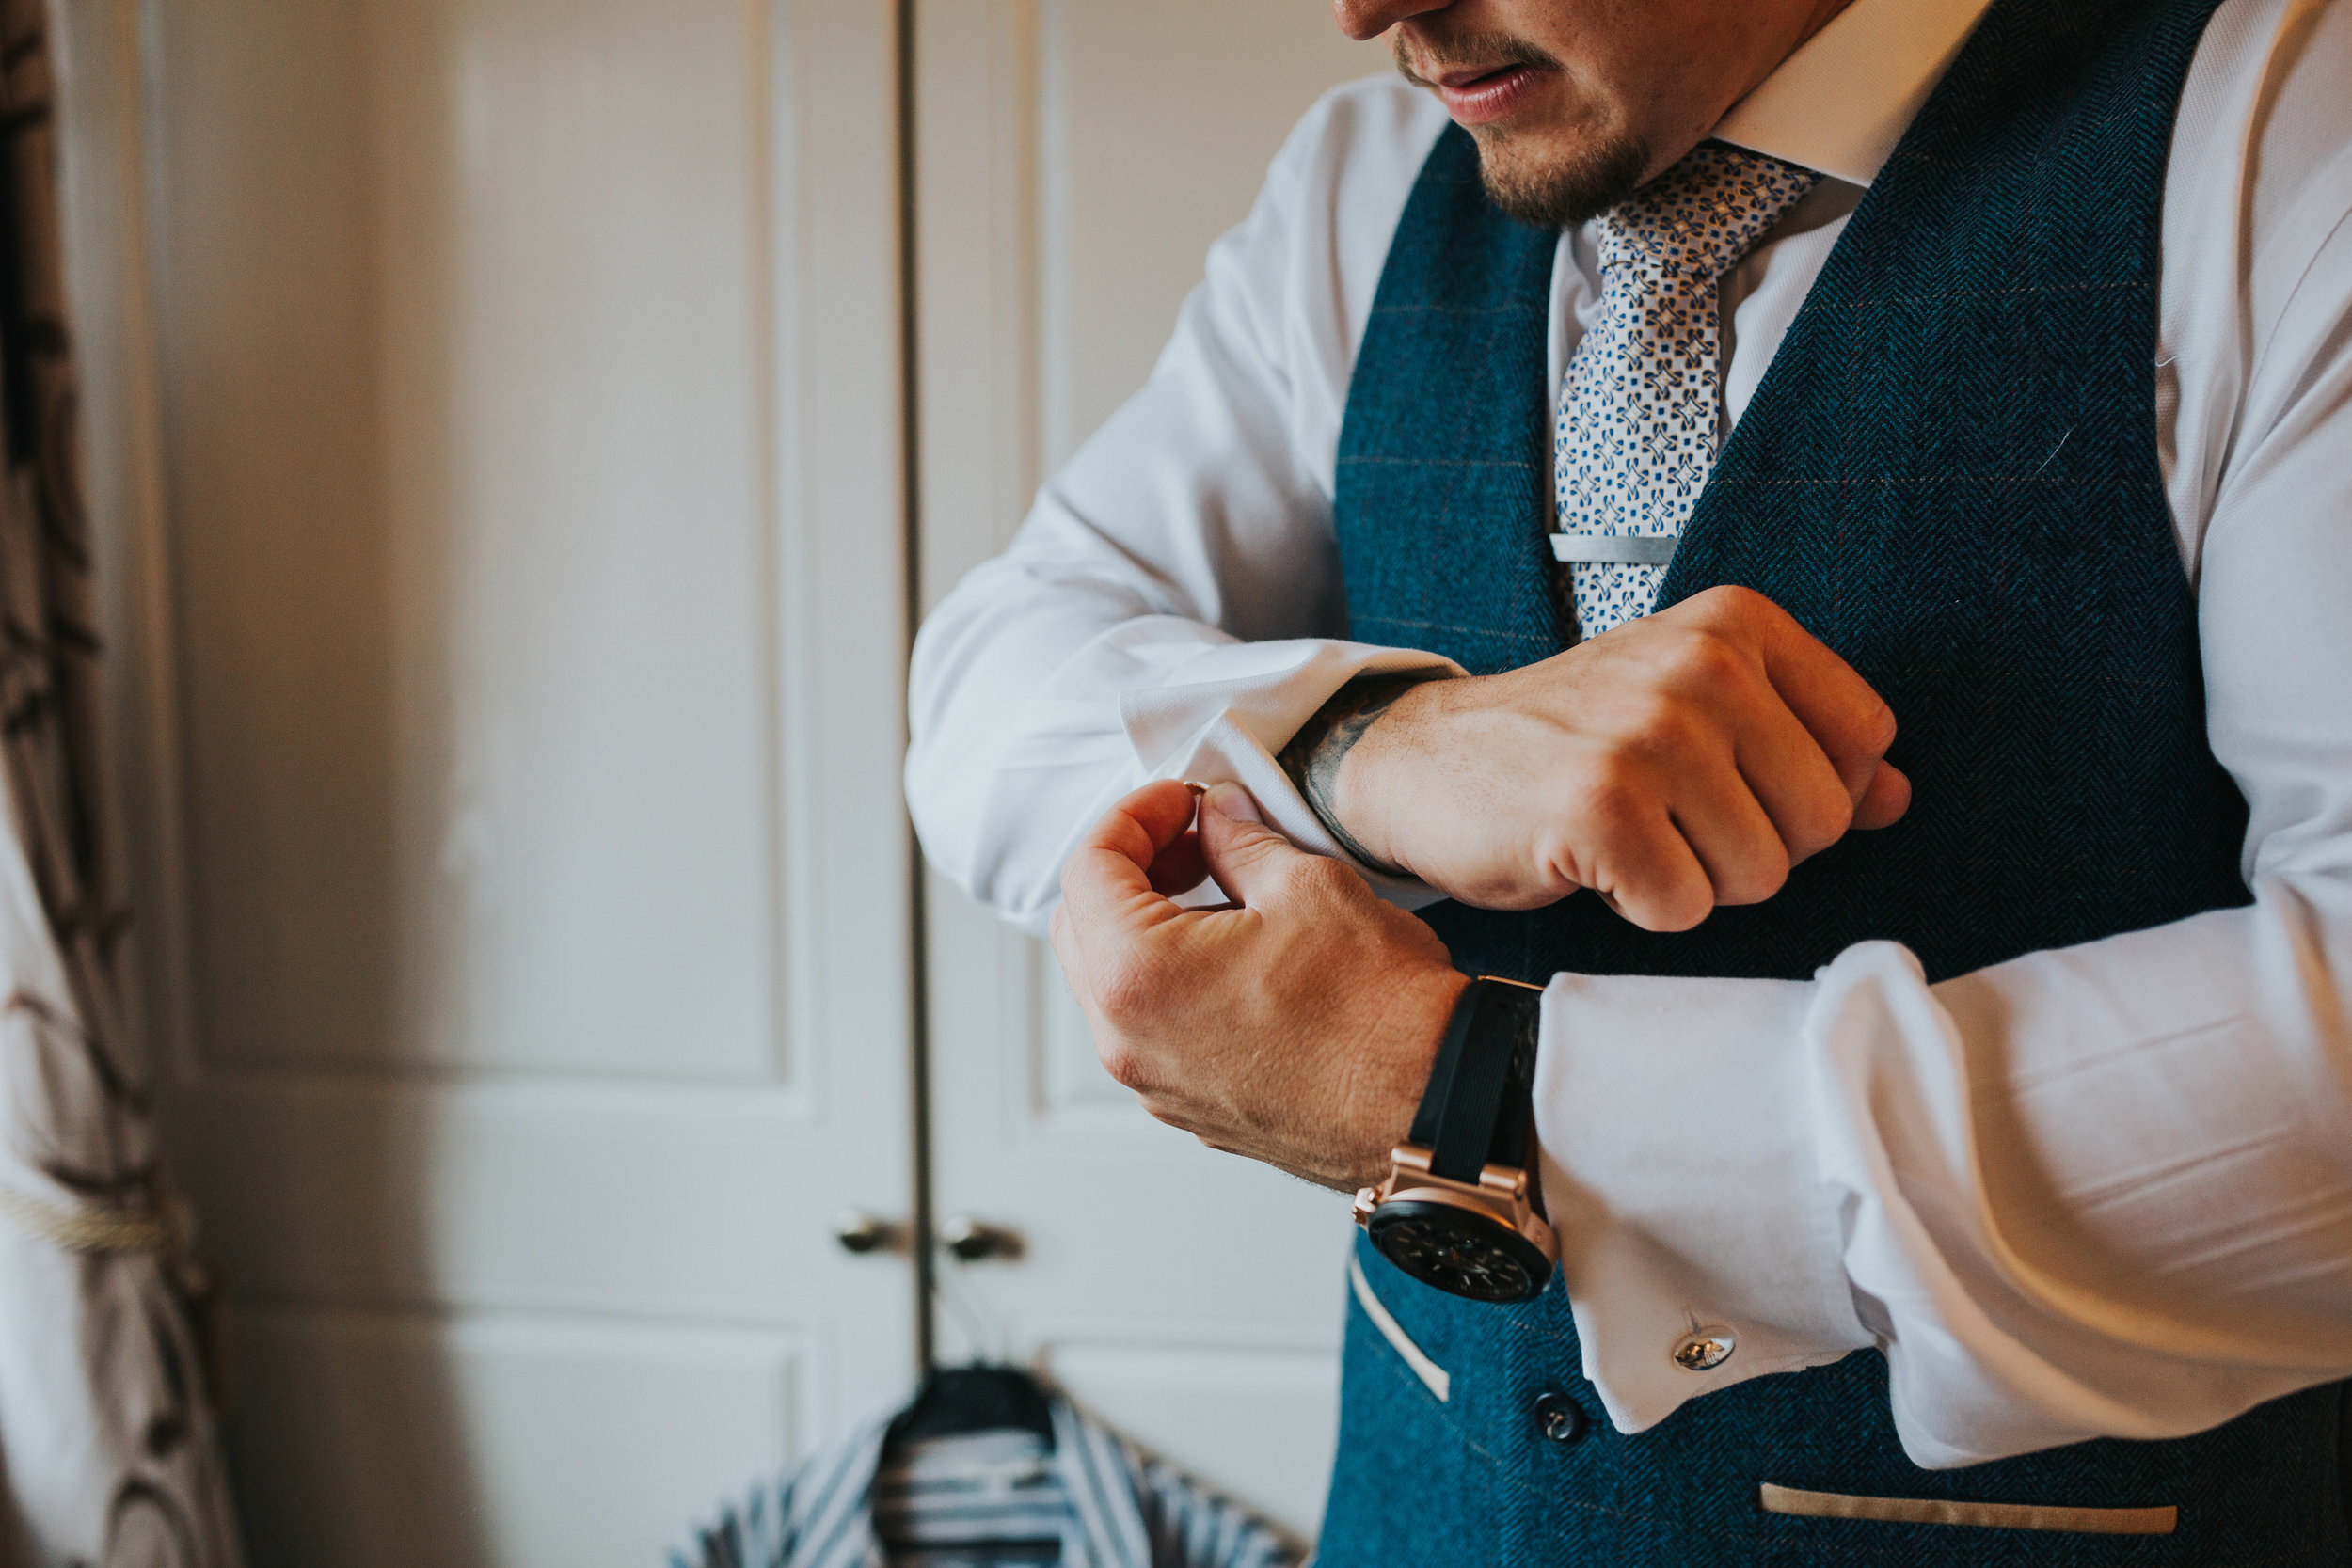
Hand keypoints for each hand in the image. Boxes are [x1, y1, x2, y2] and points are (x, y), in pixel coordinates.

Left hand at [1049, 779, 1466, 1191]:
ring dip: (1149, 927)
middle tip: (1196, 839)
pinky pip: (1152, 1030)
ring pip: (1113, 984)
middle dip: (1130, 869)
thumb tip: (1216, 817)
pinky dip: (1172, 981)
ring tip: (1226, 895)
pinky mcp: (1192, 1109)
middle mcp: (1128, 1043)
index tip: (1182, 801)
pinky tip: (1239, 956)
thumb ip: (1238, 841)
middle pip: (1082, 927)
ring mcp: (1157, 1085)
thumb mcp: (1306, 886)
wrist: (1434, 1105)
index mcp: (1137, 977)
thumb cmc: (1379, 1008)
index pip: (1088, 869)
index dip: (1134, 815)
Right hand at [1321, 586, 1910, 929]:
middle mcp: (1700, 664)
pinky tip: (1589, 860)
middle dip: (1751, 848)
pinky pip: (1683, 909)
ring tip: (1626, 835)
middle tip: (1666, 818)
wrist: (1423, 760)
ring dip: (1692, 882)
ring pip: (1759, 875)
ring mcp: (1650, 734)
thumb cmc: (1564, 741)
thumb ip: (1801, 746)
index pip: (1867, 741)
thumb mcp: (1689, 712)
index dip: (1807, 792)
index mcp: (1734, 625)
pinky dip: (1639, 907)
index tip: (1728, 783)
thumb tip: (1897, 797)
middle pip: (1821, 820)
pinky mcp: (1601, 808)